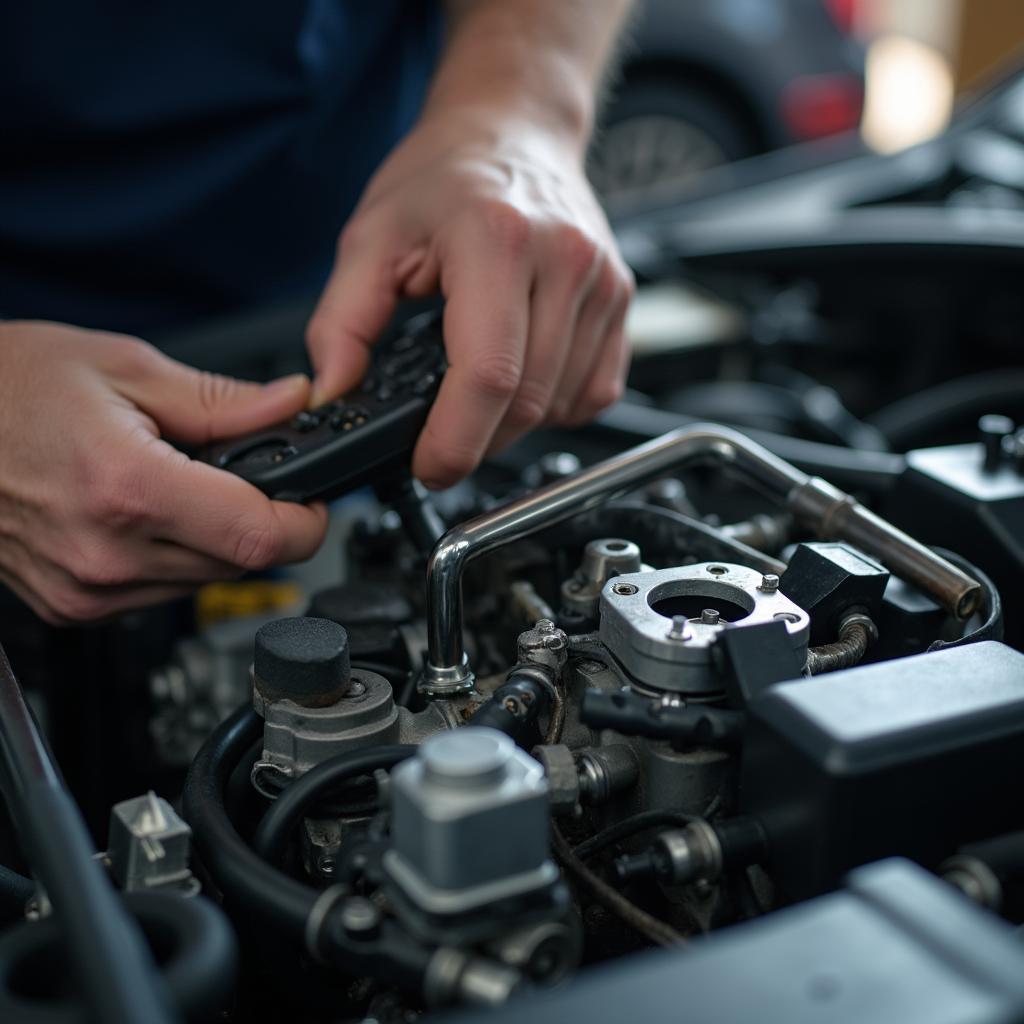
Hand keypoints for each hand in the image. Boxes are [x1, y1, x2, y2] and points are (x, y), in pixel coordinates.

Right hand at [0, 322, 327, 623]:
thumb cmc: (3, 387)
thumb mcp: (123, 367)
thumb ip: (223, 399)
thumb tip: (291, 405)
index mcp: (128, 488)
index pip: (260, 538)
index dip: (305, 521)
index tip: (313, 501)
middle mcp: (107, 555)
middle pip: (241, 564)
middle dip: (261, 523)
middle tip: (242, 478)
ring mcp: (86, 590)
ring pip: (205, 583)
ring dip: (215, 542)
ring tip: (176, 486)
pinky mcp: (73, 607)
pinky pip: (160, 593)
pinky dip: (173, 558)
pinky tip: (144, 514)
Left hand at [306, 110, 633, 488]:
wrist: (516, 130)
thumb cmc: (448, 175)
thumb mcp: (372, 236)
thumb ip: (343, 322)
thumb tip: (335, 392)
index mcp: (498, 243)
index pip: (489, 375)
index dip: (455, 440)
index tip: (429, 464)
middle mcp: (564, 262)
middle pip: (527, 403)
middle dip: (478, 439)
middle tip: (440, 434)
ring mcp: (602, 284)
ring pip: (561, 406)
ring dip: (514, 424)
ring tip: (477, 390)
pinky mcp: (621, 302)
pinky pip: (595, 392)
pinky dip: (555, 407)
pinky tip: (522, 377)